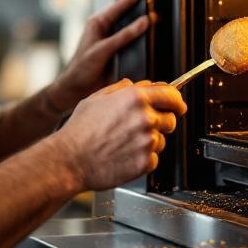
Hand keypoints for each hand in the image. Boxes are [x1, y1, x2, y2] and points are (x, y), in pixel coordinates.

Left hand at [48, 0, 149, 111]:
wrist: (76, 89)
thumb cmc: (80, 68)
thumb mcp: (103, 49)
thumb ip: (123, 36)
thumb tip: (143, 22)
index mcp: (98, 23)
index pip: (119, 5)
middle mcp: (106, 30)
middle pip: (127, 15)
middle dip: (141, 9)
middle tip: (157, 4)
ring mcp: (113, 42)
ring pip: (131, 30)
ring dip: (142, 27)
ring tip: (157, 20)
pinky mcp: (118, 54)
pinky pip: (133, 44)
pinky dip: (141, 42)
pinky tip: (150, 42)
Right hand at [54, 79, 186, 190]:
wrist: (70, 159)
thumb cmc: (79, 131)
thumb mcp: (96, 97)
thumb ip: (121, 88)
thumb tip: (135, 85)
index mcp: (135, 98)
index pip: (172, 95)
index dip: (176, 100)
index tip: (177, 105)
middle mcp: (145, 118)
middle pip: (171, 119)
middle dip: (161, 121)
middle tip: (140, 127)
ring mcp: (147, 141)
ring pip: (161, 140)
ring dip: (149, 141)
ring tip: (124, 143)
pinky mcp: (145, 162)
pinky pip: (153, 159)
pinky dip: (143, 158)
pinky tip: (124, 155)